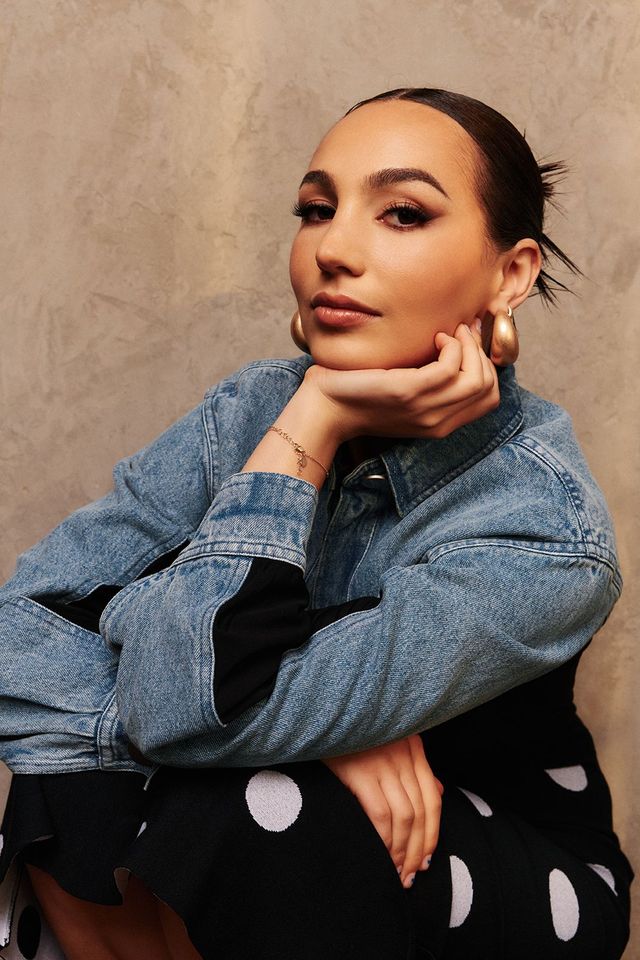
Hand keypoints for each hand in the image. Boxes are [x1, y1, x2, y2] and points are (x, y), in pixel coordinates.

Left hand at [303, 322, 498, 442]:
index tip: (467, 344)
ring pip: (477, 378)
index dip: (487, 366)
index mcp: (440, 424)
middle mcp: (437, 422)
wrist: (324, 408)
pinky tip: (434, 337)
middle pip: (489, 388)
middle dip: (481, 352)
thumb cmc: (359, 394)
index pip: (489, 399)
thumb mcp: (404, 392)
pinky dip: (451, 345)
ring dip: (469, 345)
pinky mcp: (408, 392)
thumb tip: (454, 343)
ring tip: (449, 332)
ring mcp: (425, 410)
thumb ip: (430, 381)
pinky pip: (450, 367)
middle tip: (460, 332)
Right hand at [322, 734, 443, 888]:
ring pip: (404, 817)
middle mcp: (404, 756)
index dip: (432, 834)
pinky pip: (380, 813)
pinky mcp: (361, 772)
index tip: (425, 860)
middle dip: (418, 850)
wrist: (325, 712)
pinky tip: (379, 854)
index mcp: (414, 748)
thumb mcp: (390, 741)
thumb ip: (415, 766)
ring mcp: (383, 763)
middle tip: (409, 876)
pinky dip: (384, 839)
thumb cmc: (354, 731)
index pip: (433, 799)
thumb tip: (439, 792)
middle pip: (421, 813)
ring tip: (395, 872)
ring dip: (402, 850)